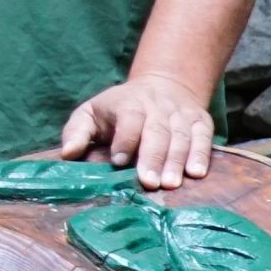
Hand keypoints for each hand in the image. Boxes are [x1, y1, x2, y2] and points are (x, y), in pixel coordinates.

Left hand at [59, 76, 219, 188]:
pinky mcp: (200, 121)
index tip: (118, 161)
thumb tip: (67, 154)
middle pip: (156, 131)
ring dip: (176, 161)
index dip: (125, 139)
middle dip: (153, 157)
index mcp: (128, 103)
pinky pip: (203, 138)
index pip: (129, 118)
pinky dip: (201, 154)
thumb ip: (77, 132)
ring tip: (171, 184)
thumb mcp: (91, 113)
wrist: (163, 86)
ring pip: (180, 137)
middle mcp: (157, 106)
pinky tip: (196, 173)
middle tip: (150, 183)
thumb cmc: (118, 109)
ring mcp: (181, 114)